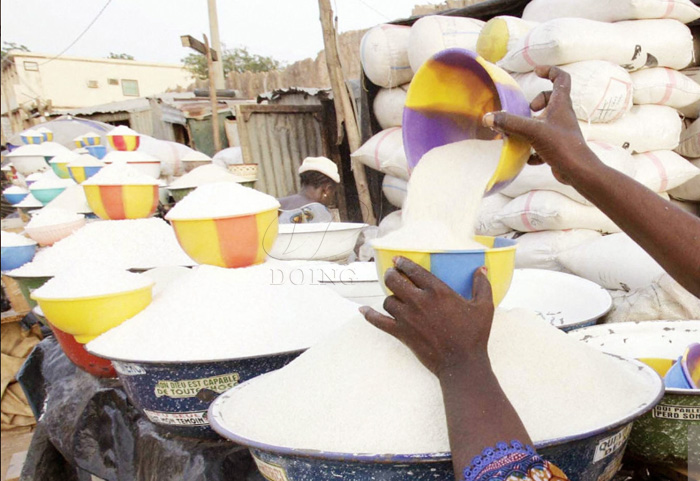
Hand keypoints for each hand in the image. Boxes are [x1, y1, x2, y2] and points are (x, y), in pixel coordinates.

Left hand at [359, 257, 493, 377]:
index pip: (413, 270)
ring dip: (389, 297)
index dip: (402, 262)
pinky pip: (378, 321)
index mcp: (437, 291)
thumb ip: (482, 285)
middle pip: (394, 281)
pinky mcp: (401, 333)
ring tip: (393, 296)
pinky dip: (369, 315)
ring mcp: (407, 317)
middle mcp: (419, 301)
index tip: (397, 260)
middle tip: (392, 275)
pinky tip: (362, 310)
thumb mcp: (484, 307)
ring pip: (387, 300)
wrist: (461, 363)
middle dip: (391, 275)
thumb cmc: (474, 335)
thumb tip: (481, 269)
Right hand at [483, 65, 597, 185]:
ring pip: (546, 120)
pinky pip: (543, 141)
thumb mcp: (532, 131)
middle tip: (528, 109)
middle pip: (552, 99)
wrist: (577, 171)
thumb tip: (488, 117)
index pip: (561, 79)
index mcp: (561, 105)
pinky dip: (533, 147)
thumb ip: (510, 123)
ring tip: (522, 132)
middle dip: (537, 101)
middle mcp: (562, 115)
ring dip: (532, 124)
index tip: (536, 71)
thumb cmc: (561, 145)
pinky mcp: (558, 147)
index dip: (549, 71)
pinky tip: (528, 156)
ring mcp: (561, 131)